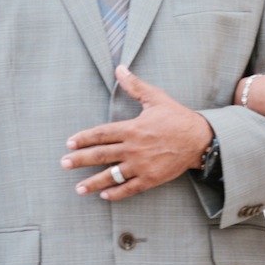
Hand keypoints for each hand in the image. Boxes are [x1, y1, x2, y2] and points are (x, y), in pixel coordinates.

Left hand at [62, 67, 211, 201]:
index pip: (101, 134)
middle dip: (80, 160)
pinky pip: (130, 188)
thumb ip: (135, 86)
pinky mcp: (152, 178)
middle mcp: (133, 148)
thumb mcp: (156, 98)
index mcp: (132, 128)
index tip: (70, 143)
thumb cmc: (177, 117)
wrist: (201, 139)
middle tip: (64, 164)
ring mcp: (142, 165)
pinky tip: (104, 196)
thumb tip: (119, 68)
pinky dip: (116, 193)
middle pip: (101, 155)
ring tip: (79, 188)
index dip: (84, 138)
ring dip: (93, 182)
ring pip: (112, 175)